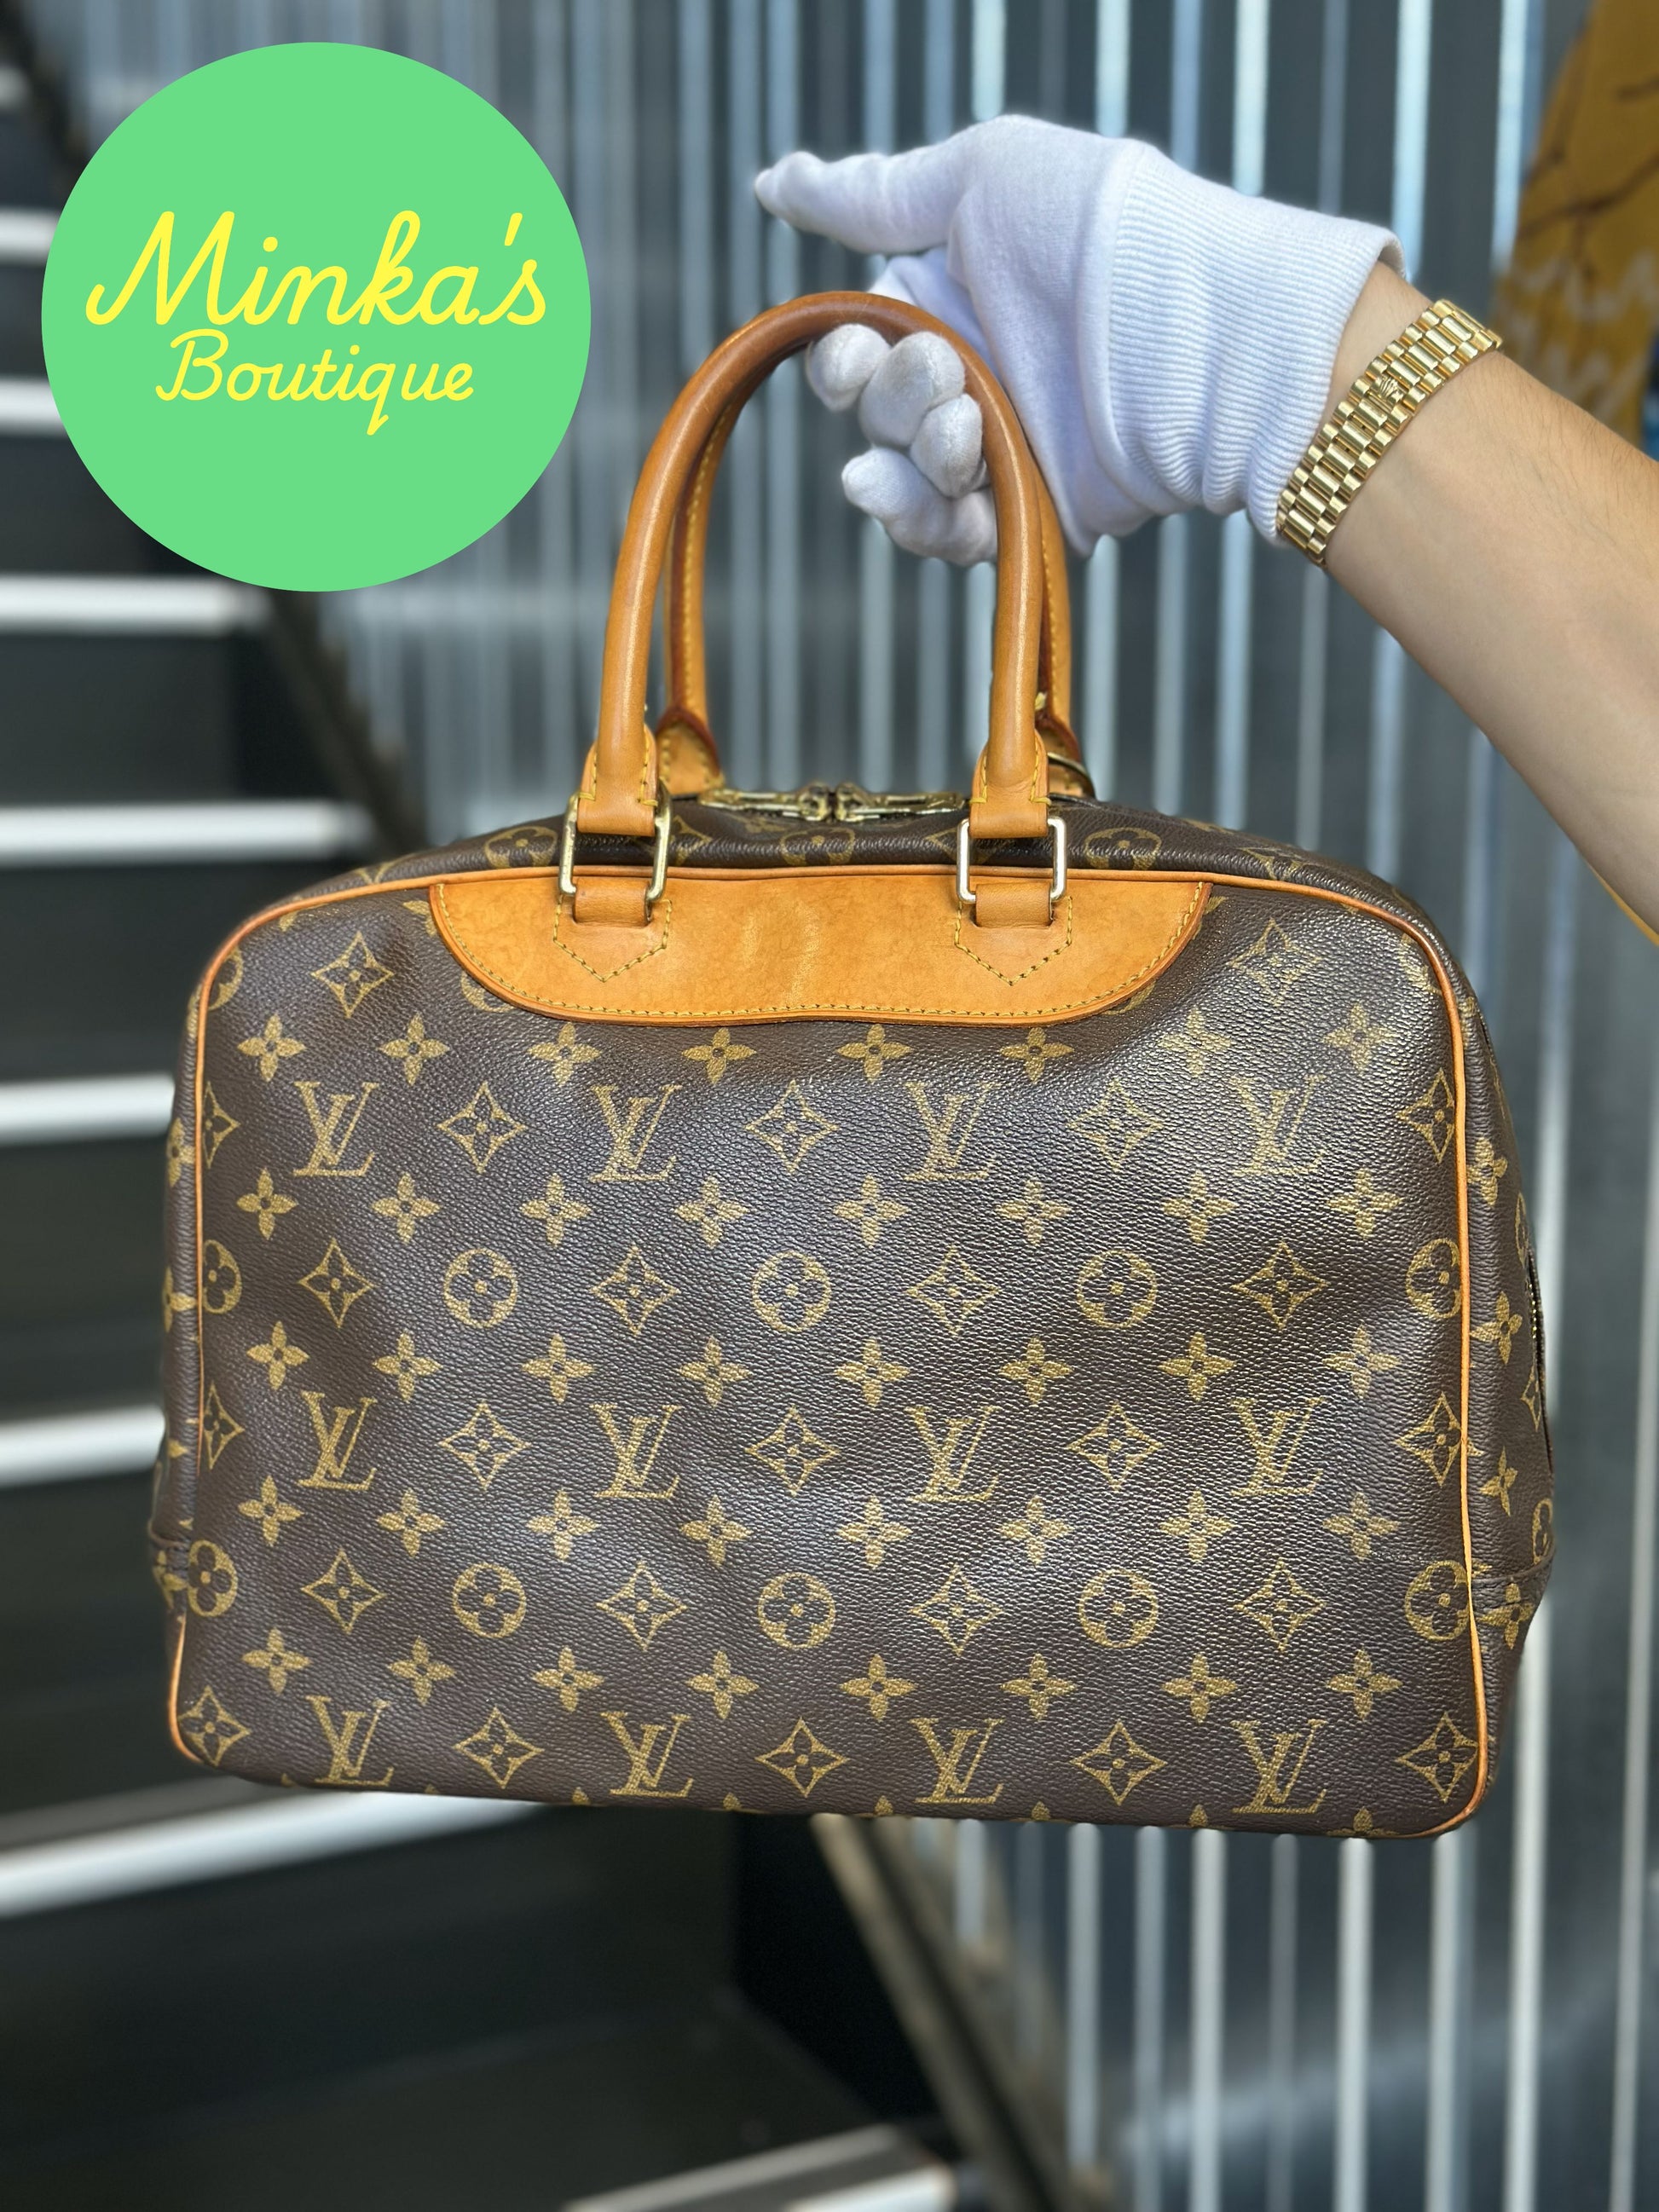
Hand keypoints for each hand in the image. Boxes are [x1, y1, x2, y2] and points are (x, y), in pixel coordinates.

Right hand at [757, 117, 1400, 560]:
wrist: (1195, 331)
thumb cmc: (1099, 231)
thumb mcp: (981, 177)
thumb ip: (870, 194)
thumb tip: (771, 184)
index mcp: (952, 298)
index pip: (857, 347)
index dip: (845, 357)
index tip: (864, 344)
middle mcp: (972, 375)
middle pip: (874, 416)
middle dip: (893, 397)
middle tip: (947, 370)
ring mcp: (1003, 448)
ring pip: (902, 483)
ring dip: (914, 458)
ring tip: (964, 429)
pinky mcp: (1034, 512)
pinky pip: (949, 536)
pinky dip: (930, 518)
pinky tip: (942, 487)